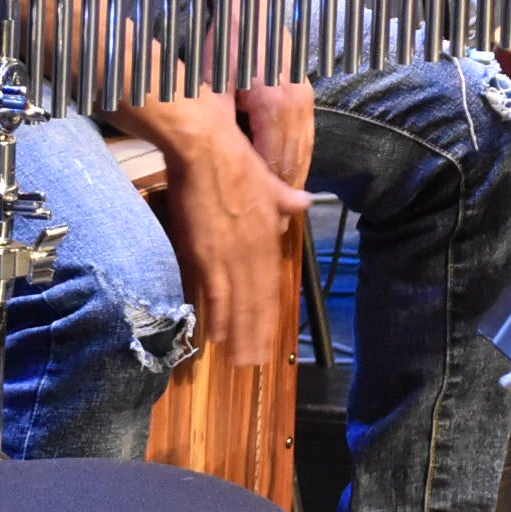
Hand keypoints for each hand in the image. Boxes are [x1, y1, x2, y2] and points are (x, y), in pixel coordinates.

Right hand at [144, 95, 311, 351]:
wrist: (207, 149)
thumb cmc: (235, 161)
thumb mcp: (270, 180)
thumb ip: (286, 198)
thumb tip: (304, 201)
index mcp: (270, 233)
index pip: (271, 283)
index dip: (269, 313)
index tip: (269, 335)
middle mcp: (255, 249)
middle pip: (258, 300)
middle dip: (256, 333)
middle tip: (255, 361)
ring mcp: (231, 253)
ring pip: (239, 303)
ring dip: (240, 333)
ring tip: (241, 360)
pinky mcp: (206, 252)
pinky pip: (216, 293)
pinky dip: (219, 315)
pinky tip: (217, 336)